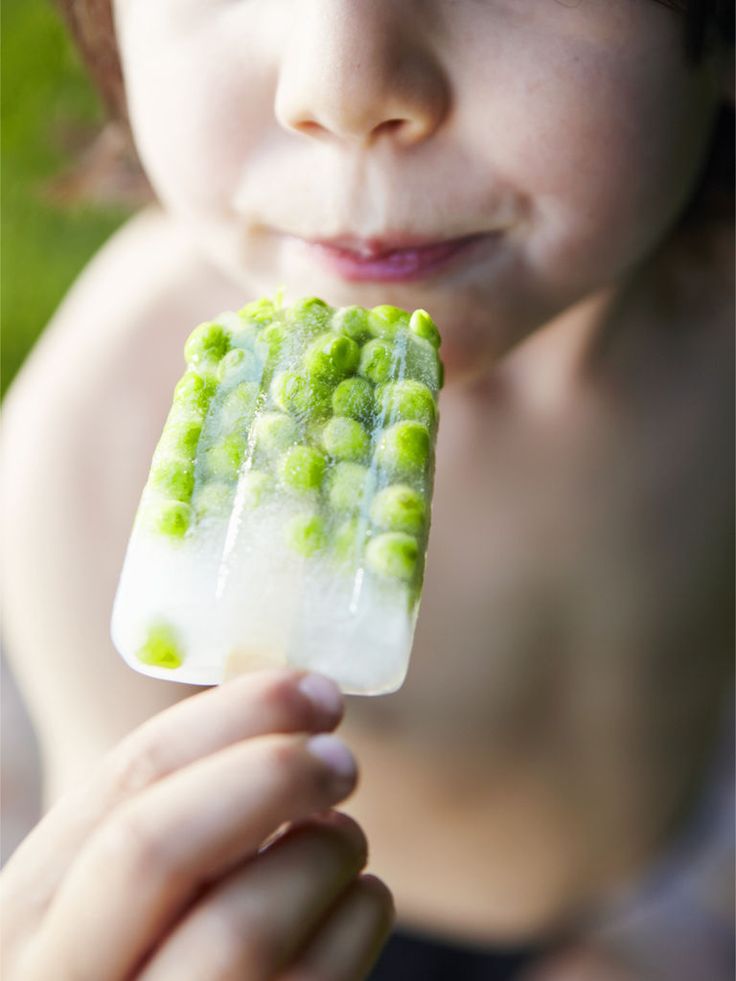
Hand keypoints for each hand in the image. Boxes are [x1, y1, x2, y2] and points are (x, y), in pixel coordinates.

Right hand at [1, 669, 392, 979]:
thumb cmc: (152, 942)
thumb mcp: (115, 884)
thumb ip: (174, 811)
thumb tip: (288, 709)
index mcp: (29, 907)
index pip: (127, 781)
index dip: (231, 718)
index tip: (311, 689)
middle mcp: (62, 976)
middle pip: (157, 848)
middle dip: (267, 777)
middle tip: (342, 756)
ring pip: (241, 931)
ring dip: (322, 856)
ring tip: (346, 837)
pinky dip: (356, 922)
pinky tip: (359, 899)